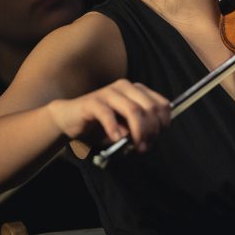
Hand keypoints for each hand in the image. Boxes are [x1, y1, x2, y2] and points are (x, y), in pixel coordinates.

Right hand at [48, 79, 170, 151]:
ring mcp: (109, 92)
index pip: (162, 105)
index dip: (163, 124)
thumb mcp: (126, 128)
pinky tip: (116, 139)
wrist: (70, 119)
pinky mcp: (93, 102)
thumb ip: (140, 129)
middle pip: (150, 108)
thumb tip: (150, 138)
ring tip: (135, 146)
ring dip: (138, 132)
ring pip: (133, 110)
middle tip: (144, 147)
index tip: (156, 139)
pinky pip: (108, 114)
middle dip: (152, 131)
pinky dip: (114, 129)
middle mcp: (125, 87)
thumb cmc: (100, 125)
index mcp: (137, 90)